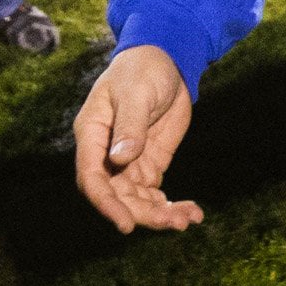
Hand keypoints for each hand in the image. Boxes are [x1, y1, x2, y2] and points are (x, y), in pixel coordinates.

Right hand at [73, 45, 202, 232]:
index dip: (106, 204)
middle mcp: (106, 154)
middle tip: (175, 222)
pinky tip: (193, 213)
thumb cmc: (142, 69)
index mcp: (92, 135)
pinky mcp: (149, 165)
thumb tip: (120, 160)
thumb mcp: (136, 93)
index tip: (126, 224)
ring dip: (161, 215)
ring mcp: (128, 162)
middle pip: (117, 196)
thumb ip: (129, 126)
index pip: (92, 178)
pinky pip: (155, 195)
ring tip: (189, 218)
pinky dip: (172, 207)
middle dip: (144, 214)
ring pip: (138, 201)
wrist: (165, 61)